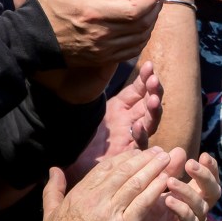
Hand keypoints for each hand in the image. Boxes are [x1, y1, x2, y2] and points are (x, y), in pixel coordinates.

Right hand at [23, 0, 163, 67]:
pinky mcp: (100, 60)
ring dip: (150, 25)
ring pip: (140, 40)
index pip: (136, 10)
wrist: (29, 39)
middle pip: (143, 26)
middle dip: (155, 10)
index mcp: (93, 13)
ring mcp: (101, 50)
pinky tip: (138, 28)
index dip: (152, 0)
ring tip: (149, 10)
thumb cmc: (47, 6)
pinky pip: (130, 53)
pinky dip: (140, 40)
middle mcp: (101, 35)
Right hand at [39, 147, 176, 220]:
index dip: (125, 158)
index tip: (138, 153)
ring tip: (167, 159)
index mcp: (80, 193)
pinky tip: (166, 180)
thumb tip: (54, 170)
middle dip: (143, 159)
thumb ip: (53, 190)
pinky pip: (143, 203)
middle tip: (158, 151)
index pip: (106, 168)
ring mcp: (111, 212)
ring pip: (136, 183)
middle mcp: (96, 198)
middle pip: (124, 171)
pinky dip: (155, 189)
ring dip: (154, 168)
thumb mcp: (50, 214)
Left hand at [64, 62, 163, 184]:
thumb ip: (94, 86)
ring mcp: (129, 138)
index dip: (145, 78)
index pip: (138, 90)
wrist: (67, 160)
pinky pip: (139, 145)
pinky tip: (138, 126)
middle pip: (148, 104)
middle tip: (155, 80)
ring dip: (153, 111)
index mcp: (119, 108)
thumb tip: (101, 61)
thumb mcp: (86, 106)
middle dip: (154, 91)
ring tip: (154, 99)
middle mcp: (128, 121)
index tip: (149, 65)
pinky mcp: (125, 155)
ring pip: (150, 123)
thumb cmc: (77, 134)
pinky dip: (140, 135)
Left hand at [101, 152, 220, 220]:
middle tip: (192, 163)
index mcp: (187, 196)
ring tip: (171, 182)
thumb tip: (175, 148)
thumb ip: (161, 171)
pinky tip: (168, 201)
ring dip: (188, 191)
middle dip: (205, 176)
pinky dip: (181, 210)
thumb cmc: (136, 220)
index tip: (203, 155)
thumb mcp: (147, 191)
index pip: (207, 179)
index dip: (209, 167)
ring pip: (202, 206)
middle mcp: (193, 210)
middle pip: (212, 191)